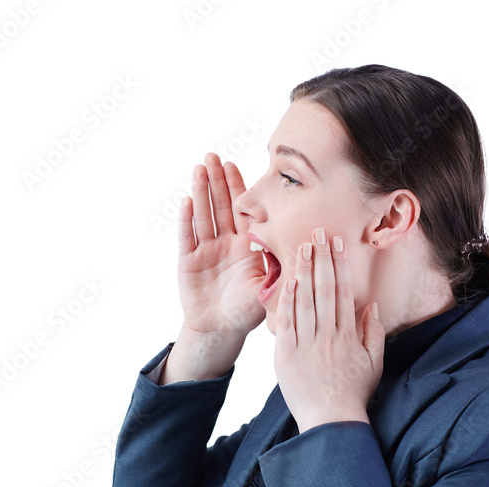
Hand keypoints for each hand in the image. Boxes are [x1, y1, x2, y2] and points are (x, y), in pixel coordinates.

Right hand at [176, 153, 265, 339]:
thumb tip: (302, 252)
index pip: (241, 211)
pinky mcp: (188, 261)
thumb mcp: (268, 290)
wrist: (219, 329)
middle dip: (216, 180)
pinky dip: (186, 219)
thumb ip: (280, 271)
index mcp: (246, 245)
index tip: (233, 165)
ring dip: (200, 191)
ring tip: (198, 168)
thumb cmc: (246, 312)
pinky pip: (187, 236)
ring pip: (203, 215)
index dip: (237, 188)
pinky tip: (186, 201)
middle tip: (212, 155)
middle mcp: (225, 243)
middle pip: (219, 205)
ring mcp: (205, 250)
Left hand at [274, 227, 384, 431]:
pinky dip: (286, 300)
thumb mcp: (374, 363)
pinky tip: (287, 280)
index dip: (340, 265)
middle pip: (323, 289)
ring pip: (304, 300)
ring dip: (303, 271)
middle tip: (318, 232)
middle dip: (321, 258)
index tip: (337, 244)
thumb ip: (373, 333)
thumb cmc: (354, 393)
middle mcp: (327, 335)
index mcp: (348, 335)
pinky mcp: (287, 355)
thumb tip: (370, 305)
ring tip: (303, 247)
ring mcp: (306, 344)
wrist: (330, 420)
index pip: (342, 291)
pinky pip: (286, 322)